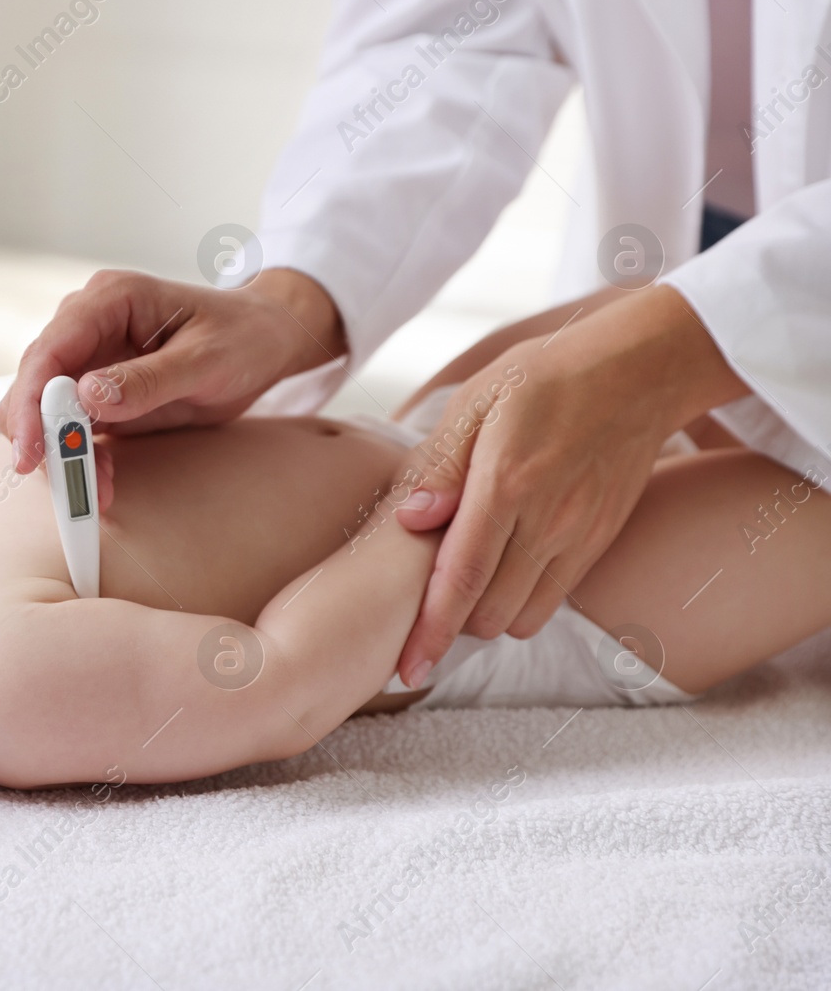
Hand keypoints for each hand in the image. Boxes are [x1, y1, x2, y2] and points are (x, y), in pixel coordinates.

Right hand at [0, 267, 347, 475]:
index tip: (32, 450)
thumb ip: (148, 379)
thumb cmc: (243, 337)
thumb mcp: (206, 359)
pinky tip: (102, 483)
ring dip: (62, 454)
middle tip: (65, 483)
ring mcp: (89, 359)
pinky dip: (80, 460)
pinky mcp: (97, 393)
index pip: (50, 349)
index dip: (31, 401)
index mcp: (110, 300)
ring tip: (96, 491)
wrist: (265, 341)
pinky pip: (72, 429)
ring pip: (45, 412)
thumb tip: (88, 397)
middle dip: (42, 436)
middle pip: (35, 383)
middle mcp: (88, 325)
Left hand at [390, 285, 751, 687]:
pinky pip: (553, 600)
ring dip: (486, 616)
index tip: (405, 669)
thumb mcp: (476, 402)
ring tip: (461, 587)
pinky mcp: (599, 542)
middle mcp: (546, 523)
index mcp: (505, 486)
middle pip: (488, 614)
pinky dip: (520, 603)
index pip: (460, 580)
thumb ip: (440, 465)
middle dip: (448, 623)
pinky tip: (500, 572)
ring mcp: (578, 537)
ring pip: (522, 618)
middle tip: (419, 603)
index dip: (429, 632)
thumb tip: (411, 520)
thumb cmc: (543, 378)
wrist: (637, 372)